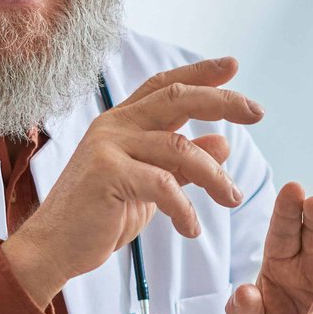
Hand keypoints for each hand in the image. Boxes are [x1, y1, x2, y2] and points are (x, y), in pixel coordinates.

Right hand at [2, 58, 262, 304]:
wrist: (55, 248)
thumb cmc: (99, 217)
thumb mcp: (149, 186)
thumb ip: (182, 164)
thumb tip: (222, 141)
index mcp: (122, 123)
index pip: (164, 85)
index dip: (200, 74)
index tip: (233, 66)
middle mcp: (114, 126)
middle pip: (177, 98)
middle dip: (222, 102)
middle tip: (257, 112)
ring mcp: (108, 146)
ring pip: (179, 148)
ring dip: (215, 175)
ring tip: (233, 198)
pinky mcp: (107, 174)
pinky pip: (163, 185)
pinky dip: (184, 209)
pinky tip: (191, 228)